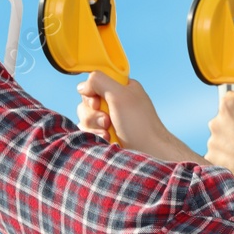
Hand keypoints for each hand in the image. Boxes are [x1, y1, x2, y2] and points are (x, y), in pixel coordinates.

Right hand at [77, 72, 205, 164]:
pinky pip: (88, 131)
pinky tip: (106, 140)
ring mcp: (110, 119)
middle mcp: (115, 102)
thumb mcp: (120, 95)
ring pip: (85, 117)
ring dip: (93, 126)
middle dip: (93, 113)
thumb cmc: (139, 125)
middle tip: (107, 121)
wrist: (149, 153)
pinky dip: (95, 135)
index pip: (95, 82)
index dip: (91, 92)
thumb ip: (99, 81)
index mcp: (122, 88)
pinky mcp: (106, 134)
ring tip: (108, 133)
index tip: (97, 103)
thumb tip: (83, 86)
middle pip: (87, 101)